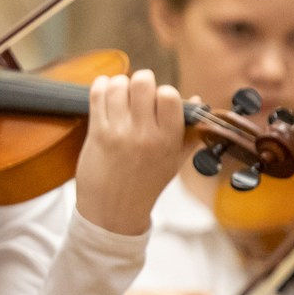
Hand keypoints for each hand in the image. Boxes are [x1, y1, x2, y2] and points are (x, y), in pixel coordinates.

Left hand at [71, 71, 189, 235]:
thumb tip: (196, 99)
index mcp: (168, 140)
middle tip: (137, 91)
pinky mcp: (97, 134)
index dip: (162, 91)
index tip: (157, 99)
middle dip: (140, 81)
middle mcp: (145, 135)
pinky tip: (104, 89)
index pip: (170, 96)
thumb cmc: (146, 185)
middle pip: (143, 83)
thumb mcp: (174, 161)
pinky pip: (97, 97)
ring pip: (118, 86)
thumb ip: (188, 131)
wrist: (114, 213)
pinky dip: (100, 86)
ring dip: (118, 83)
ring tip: (119, 92)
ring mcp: (119, 134)